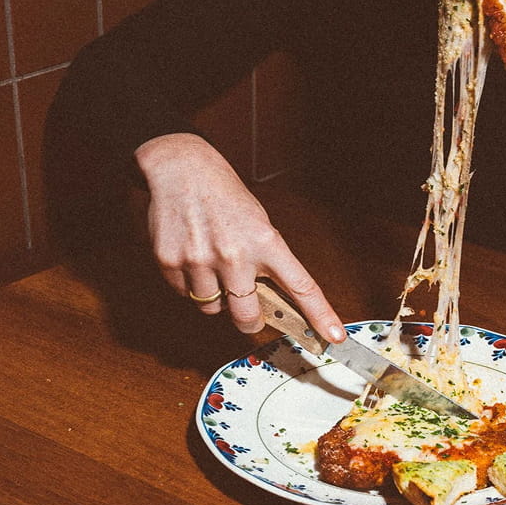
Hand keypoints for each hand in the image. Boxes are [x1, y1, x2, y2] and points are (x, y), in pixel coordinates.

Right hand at [134, 133, 345, 341]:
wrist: (182, 169)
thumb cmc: (225, 195)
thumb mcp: (258, 223)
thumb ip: (265, 260)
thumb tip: (272, 301)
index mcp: (265, 242)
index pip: (300, 286)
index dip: (320, 314)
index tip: (334, 336)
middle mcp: (234, 255)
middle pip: (248, 317)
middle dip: (250, 321)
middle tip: (249, 312)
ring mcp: (201, 260)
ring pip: (212, 309)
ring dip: (216, 297)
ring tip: (212, 264)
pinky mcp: (171, 263)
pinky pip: (185, 295)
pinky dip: (191, 284)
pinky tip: (192, 256)